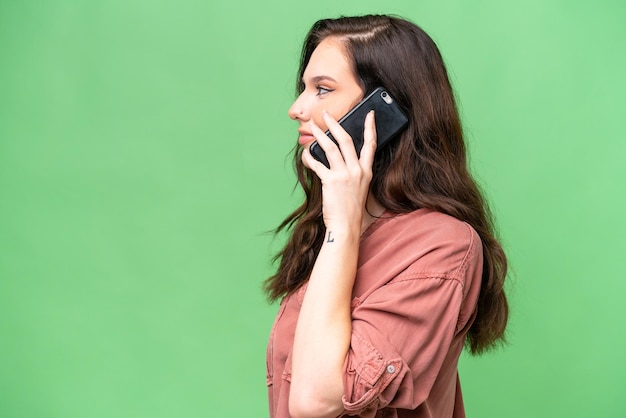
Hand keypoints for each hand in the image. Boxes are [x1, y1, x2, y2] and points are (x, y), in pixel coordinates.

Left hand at [302, 110, 376, 231]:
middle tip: (325, 114)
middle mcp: (357, 170)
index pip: (371, 144)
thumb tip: (337, 158)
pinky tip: (304, 153)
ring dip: (319, 134)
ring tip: (311, 127)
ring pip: (330, 147)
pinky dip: (309, 157)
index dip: (370, 127)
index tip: (369, 114)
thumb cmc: (351, 210)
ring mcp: (344, 175)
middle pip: (346, 140)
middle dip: (334, 124)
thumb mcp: (359, 188)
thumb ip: (353, 173)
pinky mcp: (331, 181)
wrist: (346, 226)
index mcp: (366, 171)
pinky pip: (317, 163)